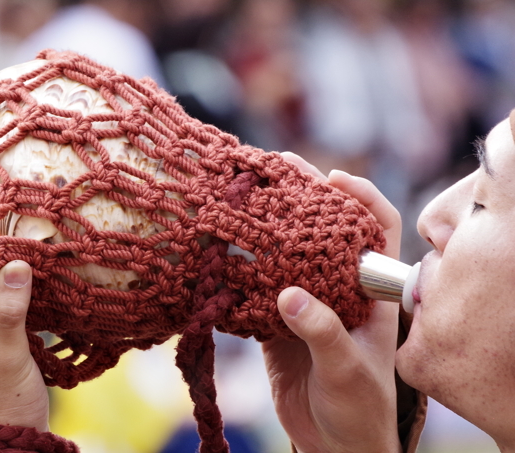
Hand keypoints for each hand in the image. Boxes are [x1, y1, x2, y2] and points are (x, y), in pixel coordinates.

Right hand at [262, 153, 402, 452]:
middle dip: (300, 193)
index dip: (361, 197)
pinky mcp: (271, 319)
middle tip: (272, 165)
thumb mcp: (348, 370)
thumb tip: (288, 294)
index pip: (376, 229)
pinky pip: (250, 284)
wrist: (332, 445)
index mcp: (368, 291)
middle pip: (322, 225)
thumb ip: (322, 331)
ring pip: (282, 248)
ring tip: (233, 196)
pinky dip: (232, 267)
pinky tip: (213, 250)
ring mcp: (303, 299)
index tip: (332, 178)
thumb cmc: (359, 409)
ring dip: (259, 224)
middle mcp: (335, 286)